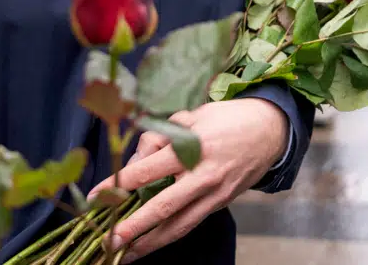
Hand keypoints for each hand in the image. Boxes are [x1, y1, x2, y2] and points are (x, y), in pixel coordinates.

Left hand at [92, 99, 287, 261]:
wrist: (271, 130)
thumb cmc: (226, 118)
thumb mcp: (191, 116)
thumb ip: (159, 137)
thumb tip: (134, 162)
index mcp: (192, 147)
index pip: (147, 170)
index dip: (118, 185)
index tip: (95, 197)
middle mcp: (203, 175)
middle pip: (162, 206)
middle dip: (133, 227)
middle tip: (109, 242)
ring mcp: (215, 194)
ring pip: (178, 225)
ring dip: (150, 243)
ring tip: (124, 256)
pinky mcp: (221, 204)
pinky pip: (191, 223)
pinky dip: (169, 236)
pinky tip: (150, 244)